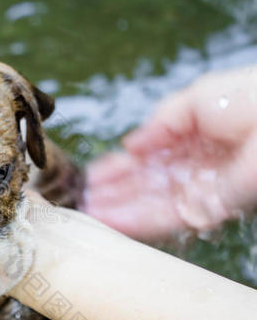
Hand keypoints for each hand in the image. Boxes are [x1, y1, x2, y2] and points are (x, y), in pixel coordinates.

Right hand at [84, 66, 256, 239]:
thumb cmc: (249, 99)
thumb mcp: (197, 98)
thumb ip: (161, 124)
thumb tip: (130, 145)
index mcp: (190, 142)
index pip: (147, 160)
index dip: (119, 168)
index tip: (91, 176)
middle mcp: (192, 170)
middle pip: (144, 186)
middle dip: (112, 194)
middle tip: (79, 201)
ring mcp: (200, 192)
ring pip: (150, 205)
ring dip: (117, 210)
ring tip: (85, 214)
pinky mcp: (210, 210)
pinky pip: (168, 219)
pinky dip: (137, 221)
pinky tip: (109, 220)